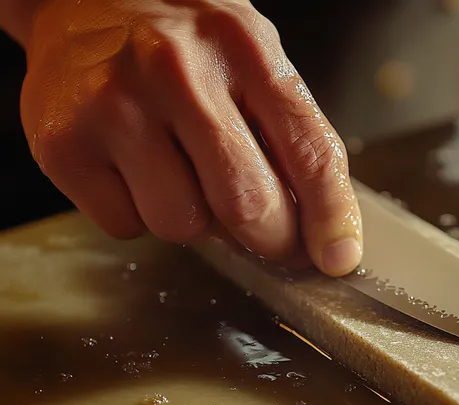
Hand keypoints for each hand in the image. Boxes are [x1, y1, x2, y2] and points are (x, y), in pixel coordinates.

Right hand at [19, 0, 361, 275]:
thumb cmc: (183, 38)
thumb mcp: (252, 58)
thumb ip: (290, 133)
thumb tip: (321, 228)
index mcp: (243, 49)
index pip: (309, 152)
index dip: (331, 217)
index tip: (337, 257)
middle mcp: (177, 72)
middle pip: (248, 205)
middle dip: (270, 239)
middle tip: (268, 235)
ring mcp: (115, 108)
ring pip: (184, 227)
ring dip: (194, 220)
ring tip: (179, 170)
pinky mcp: (64, 144)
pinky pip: (126, 227)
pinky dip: (139, 214)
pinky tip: (134, 168)